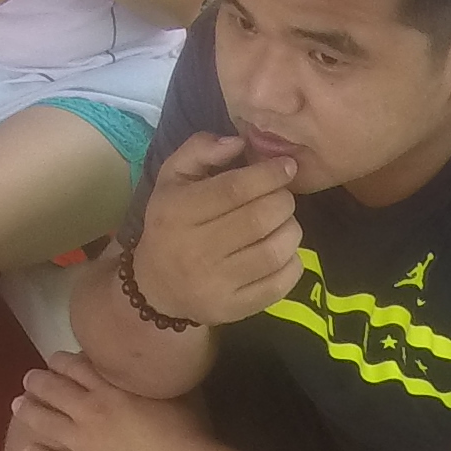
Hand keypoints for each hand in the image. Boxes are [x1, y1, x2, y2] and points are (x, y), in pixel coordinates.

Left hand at [10, 360, 218, 450]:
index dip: (59, 361)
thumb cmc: (183, 427)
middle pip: (52, 389)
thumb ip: (142, 377)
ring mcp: (83, 442)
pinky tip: (27, 450)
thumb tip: (138, 366)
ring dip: (28, 411)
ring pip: (45, 422)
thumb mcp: (164, 388)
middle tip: (28, 378)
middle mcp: (89, 410)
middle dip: (37, 381)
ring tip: (17, 404)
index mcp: (108, 388)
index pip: (74, 367)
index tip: (53, 360)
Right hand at [129, 130, 302, 325]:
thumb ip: (200, 150)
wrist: (157, 287)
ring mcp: (217, 284)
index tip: (287, 166)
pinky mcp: (235, 308)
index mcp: (179, 212)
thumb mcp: (172, 178)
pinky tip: (283, 251)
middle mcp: (196, 249)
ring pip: (274, 250)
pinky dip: (293, 262)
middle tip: (283, 195)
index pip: (235, 189)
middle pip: (260, 218)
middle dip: (283, 200)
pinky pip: (280, 284)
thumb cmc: (170, 223)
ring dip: (291, 229)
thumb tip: (239, 142)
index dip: (268, 174)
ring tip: (284, 221)